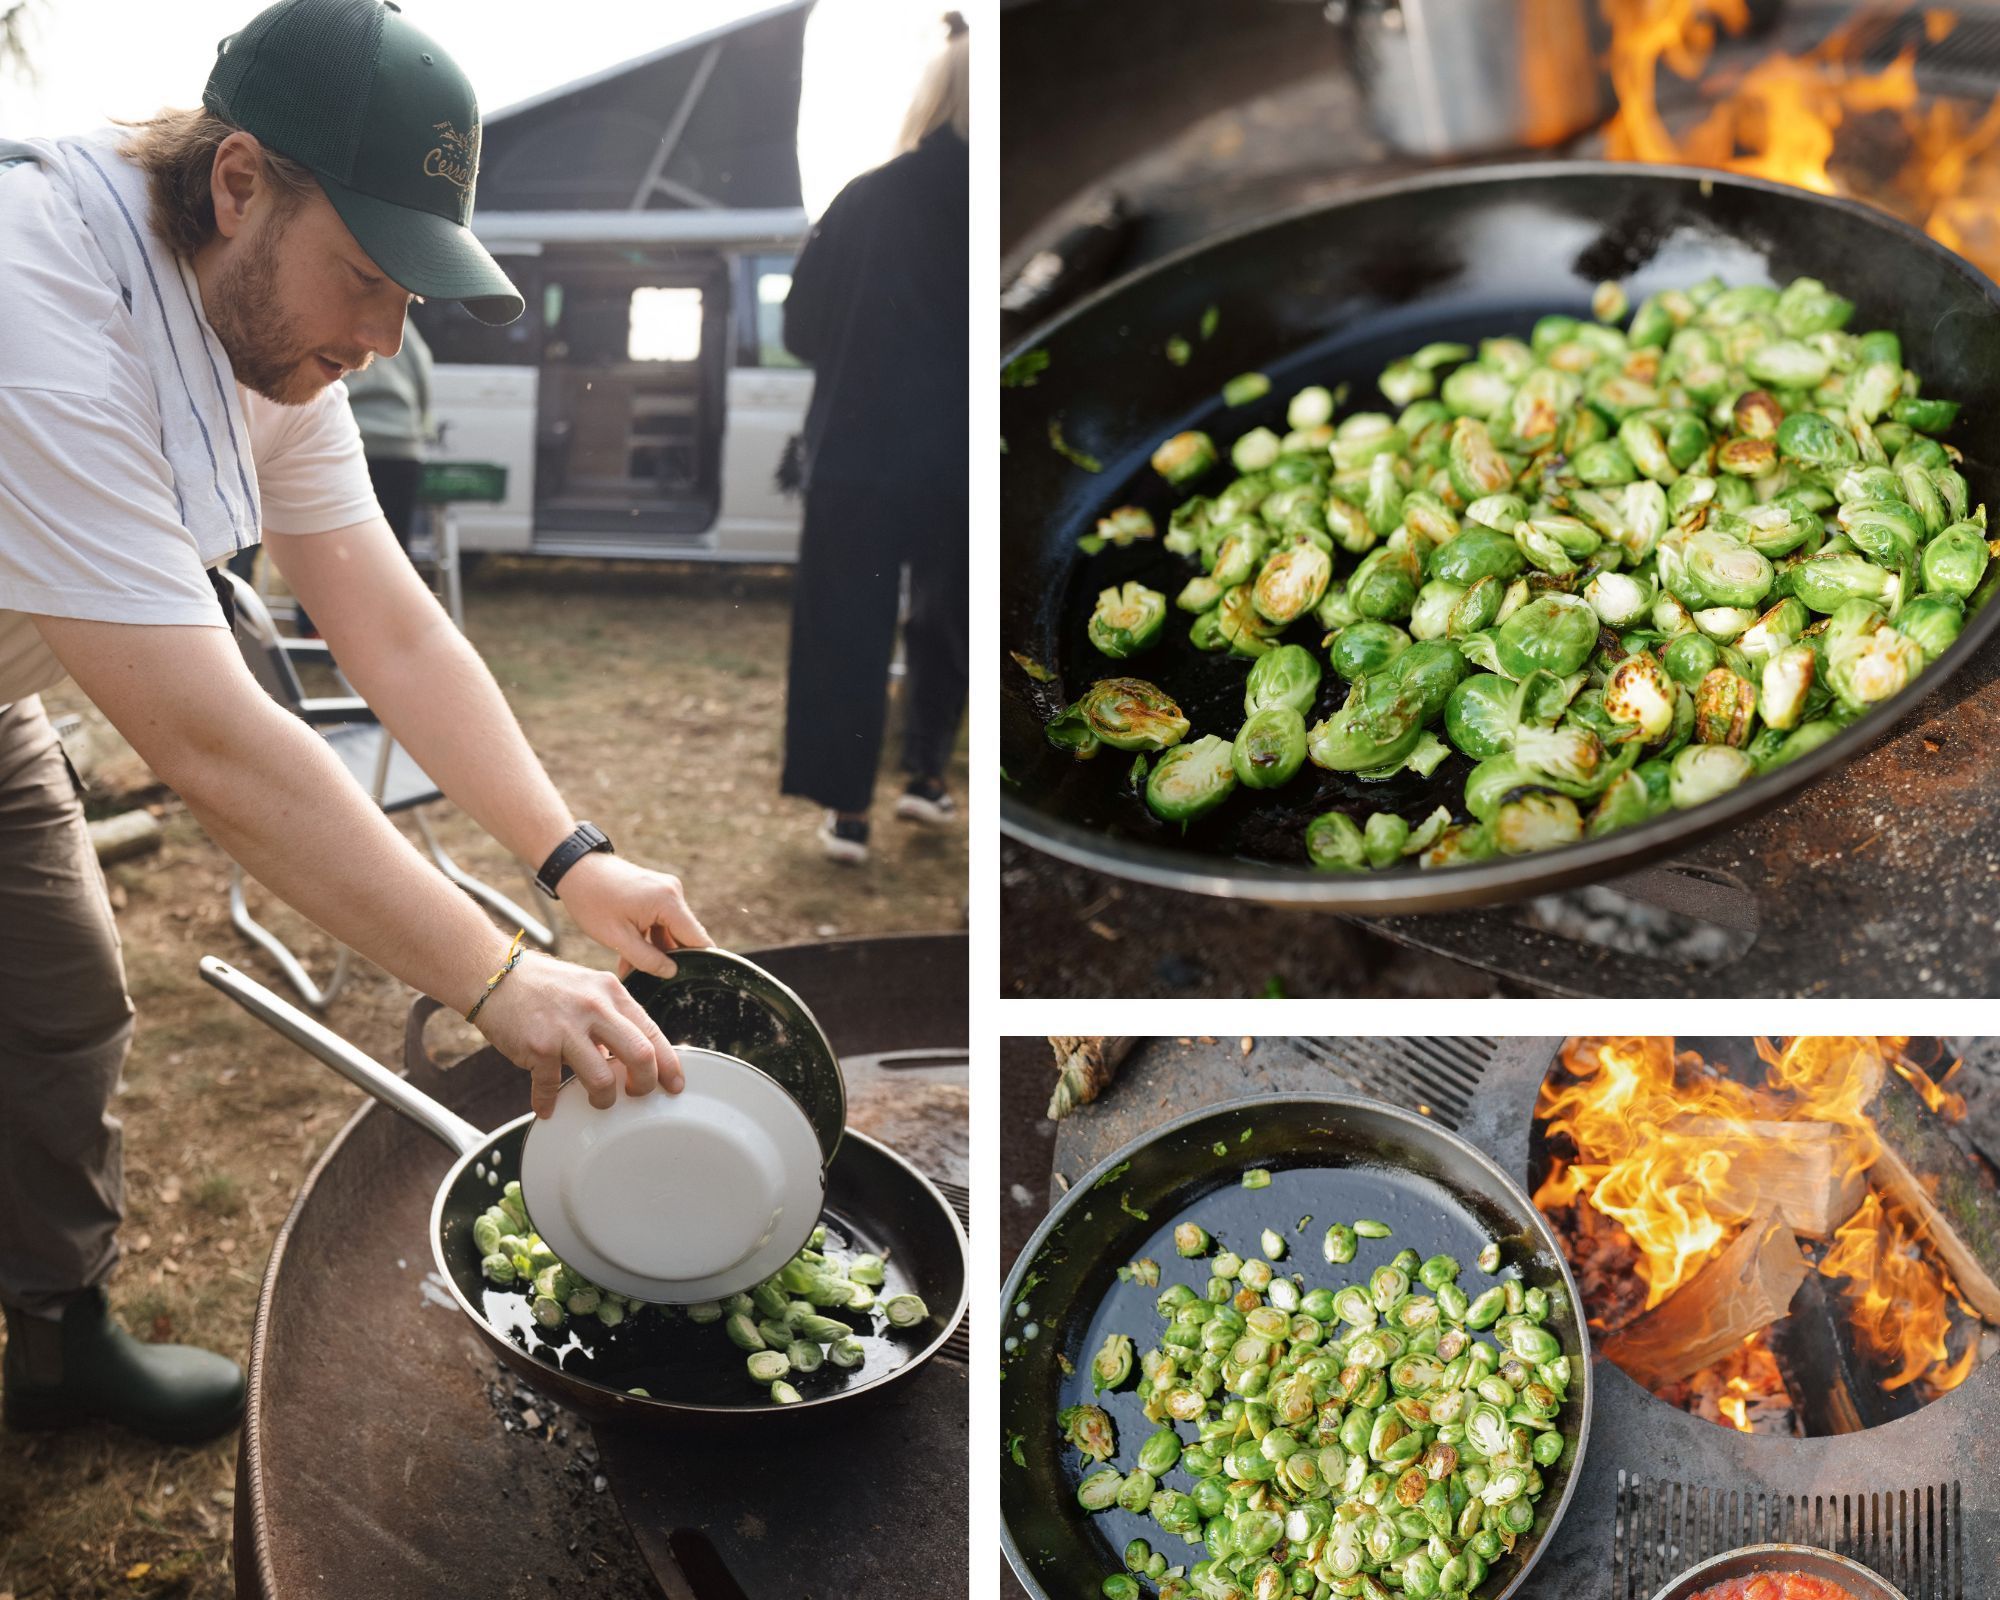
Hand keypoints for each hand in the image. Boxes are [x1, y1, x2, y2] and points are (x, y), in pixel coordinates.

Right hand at [471, 949, 683, 1118]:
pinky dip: (549, 1102)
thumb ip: (612, 1016)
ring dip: (603, 1099)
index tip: (674, 1084)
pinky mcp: (538, 1047)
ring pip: (602, 1080)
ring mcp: (566, 1028)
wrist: (493, 974)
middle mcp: (594, 1008)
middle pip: (639, 1056)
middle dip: (644, 1085)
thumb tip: (634, 1053)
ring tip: (597, 1100)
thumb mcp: (588, 987)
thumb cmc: (543, 985)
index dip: (668, 1064)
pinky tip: (548, 1107)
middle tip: (637, 1095)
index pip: (652, 1032)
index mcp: (611, 992)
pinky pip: (551, 1087)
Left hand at [554, 852, 713, 980]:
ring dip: (655, 950)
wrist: (574, 868)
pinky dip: (649, 937)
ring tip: (630, 967)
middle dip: (670, 959)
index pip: (698, 940)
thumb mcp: (618, 938)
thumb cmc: (592, 901)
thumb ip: (648, 960)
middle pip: (685, 936)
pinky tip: (629, 954)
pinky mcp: (656, 891)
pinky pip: (661, 920)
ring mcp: (665, 890)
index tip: (691, 982)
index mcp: (668, 902)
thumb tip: (671, 972)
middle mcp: (673, 892)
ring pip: (670, 930)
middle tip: (651, 979)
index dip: (699, 963)